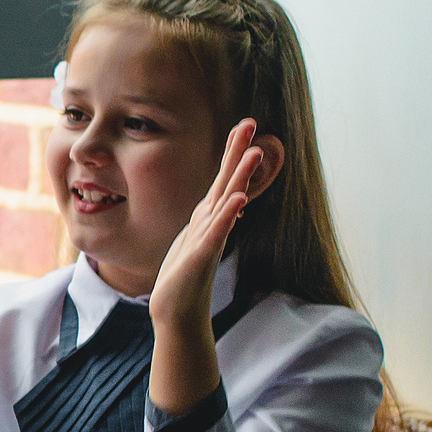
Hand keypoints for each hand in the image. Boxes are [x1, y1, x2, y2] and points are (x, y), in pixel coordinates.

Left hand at [148, 118, 268, 417]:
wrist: (176, 310)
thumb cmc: (184, 274)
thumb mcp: (195, 236)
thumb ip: (210, 216)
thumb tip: (227, 200)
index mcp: (209, 216)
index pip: (223, 178)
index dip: (233, 152)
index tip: (243, 124)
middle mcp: (214, 223)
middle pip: (230, 180)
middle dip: (239, 152)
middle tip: (251, 121)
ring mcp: (211, 237)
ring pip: (228, 201)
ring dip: (241, 177)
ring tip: (254, 152)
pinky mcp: (204, 255)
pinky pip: (218, 231)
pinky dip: (228, 214)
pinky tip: (238, 199)